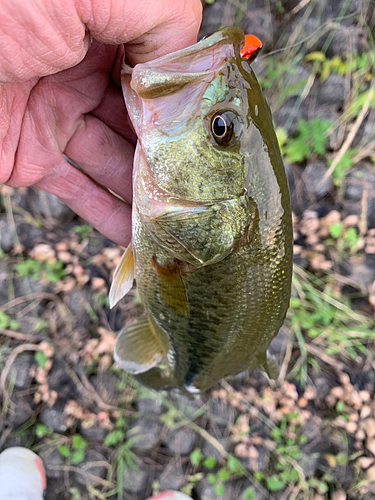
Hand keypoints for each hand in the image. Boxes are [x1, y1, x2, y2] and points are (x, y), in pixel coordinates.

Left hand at [0, 0, 201, 245]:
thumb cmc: (5, 1)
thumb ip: (161, 20)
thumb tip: (186, 70)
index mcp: (108, 30)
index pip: (165, 78)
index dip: (189, 112)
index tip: (215, 146)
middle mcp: (86, 74)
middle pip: (145, 128)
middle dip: (174, 161)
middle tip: (205, 194)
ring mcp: (58, 117)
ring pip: (118, 165)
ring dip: (149, 196)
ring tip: (181, 224)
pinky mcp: (30, 156)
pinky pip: (79, 192)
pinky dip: (108, 217)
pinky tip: (137, 237)